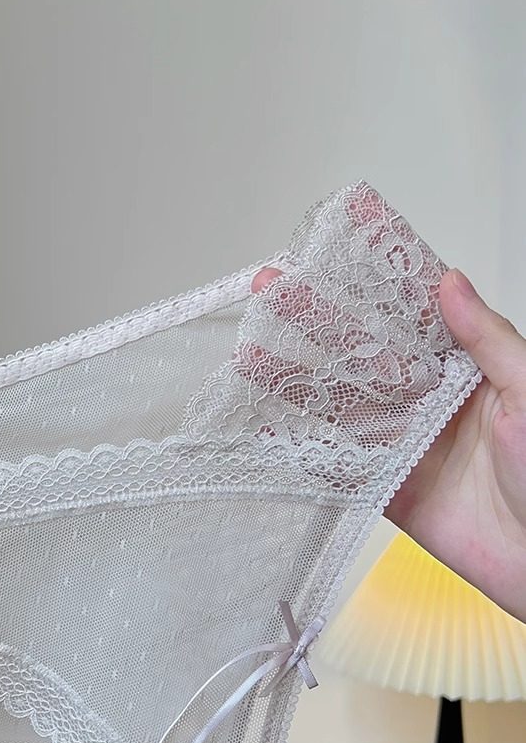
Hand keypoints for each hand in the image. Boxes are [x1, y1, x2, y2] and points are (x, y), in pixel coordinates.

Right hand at [251, 264, 525, 624]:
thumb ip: (488, 340)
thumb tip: (450, 284)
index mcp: (467, 370)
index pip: (410, 317)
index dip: (371, 285)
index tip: (333, 253)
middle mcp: (432, 401)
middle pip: (363, 354)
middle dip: (316, 321)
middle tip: (271, 288)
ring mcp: (406, 444)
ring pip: (343, 404)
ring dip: (298, 378)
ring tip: (255, 349)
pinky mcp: (390, 489)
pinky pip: (342, 465)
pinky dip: (305, 448)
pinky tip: (271, 425)